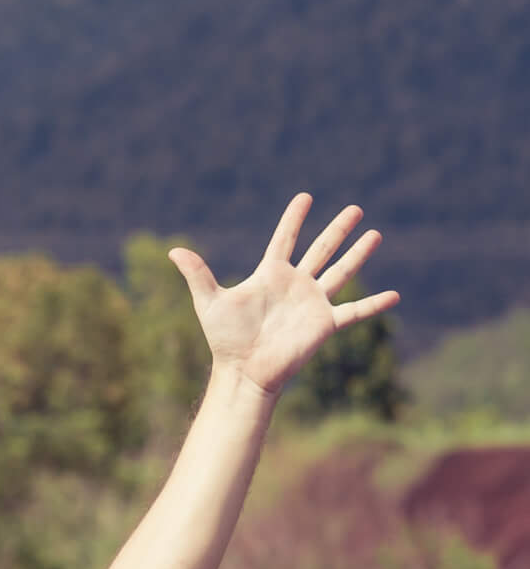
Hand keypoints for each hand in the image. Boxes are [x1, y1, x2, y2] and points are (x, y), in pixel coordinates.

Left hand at [170, 194, 397, 398]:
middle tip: (355, 208)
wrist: (243, 371)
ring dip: (358, 253)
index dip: (293, 219)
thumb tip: (172, 250)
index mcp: (270, 275)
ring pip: (340, 272)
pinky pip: (354, 312)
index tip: (304, 197)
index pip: (284, 239)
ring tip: (375, 233)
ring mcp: (311, 303)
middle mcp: (295, 285)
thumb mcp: (209, 302)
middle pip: (321, 250)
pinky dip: (374, 305)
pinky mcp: (324, 324)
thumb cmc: (225, 340)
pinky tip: (395, 296)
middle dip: (337, 229)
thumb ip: (197, 274)